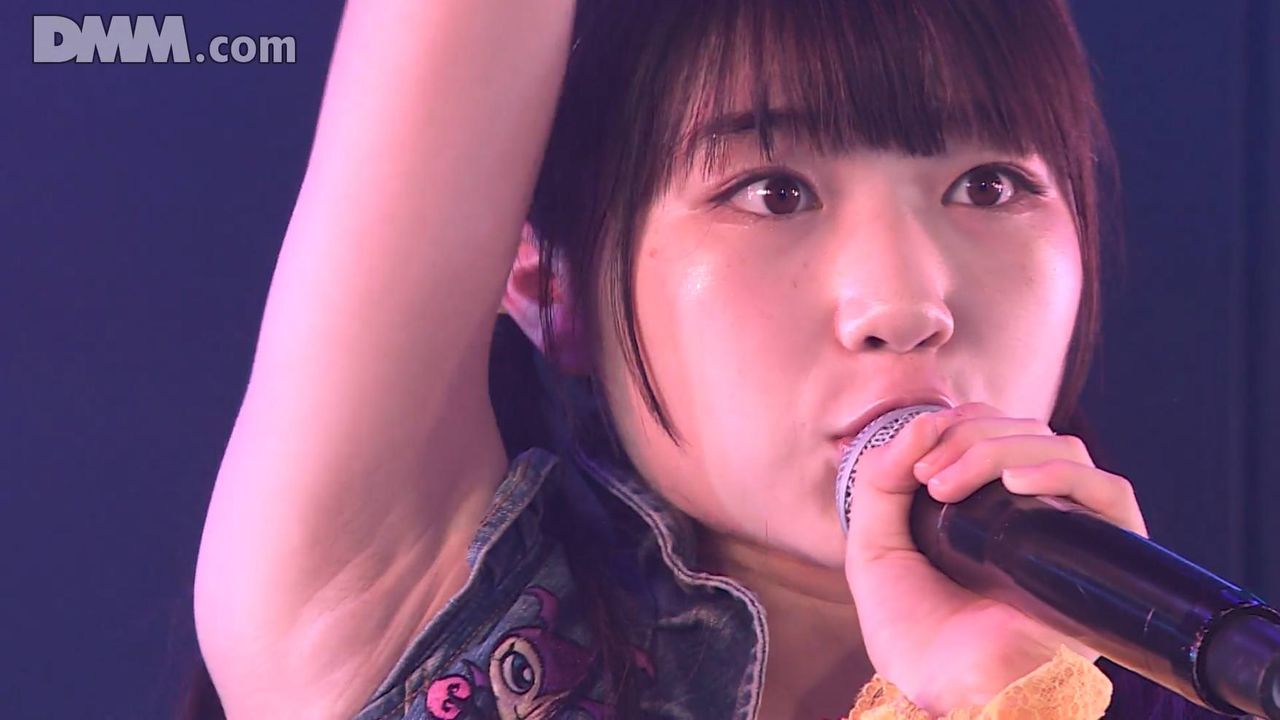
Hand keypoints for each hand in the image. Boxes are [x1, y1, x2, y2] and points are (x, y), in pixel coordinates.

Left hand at [842, 402, 1147, 715]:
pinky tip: (1017, 483)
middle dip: (971, 436)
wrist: (942, 690)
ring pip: (1065, 451)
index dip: (963, 421)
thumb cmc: (912, 634)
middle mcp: (1038, 516)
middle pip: (1030, 433)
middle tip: (929, 475)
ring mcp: (1072, 537)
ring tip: (950, 484)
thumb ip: (882, 479)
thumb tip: (927, 420)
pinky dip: (1063, 473)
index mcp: (990, 507)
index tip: (919, 456)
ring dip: (1001, 448)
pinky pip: (1111, 495)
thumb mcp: (874, 545)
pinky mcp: (1104, 564)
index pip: (1000, 429)